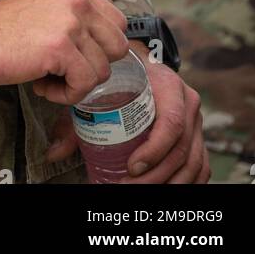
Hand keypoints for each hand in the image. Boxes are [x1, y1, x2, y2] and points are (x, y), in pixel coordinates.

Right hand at [0, 0, 128, 100]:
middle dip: (94, 66)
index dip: (100, 48)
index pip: (117, 23)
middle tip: (64, 69)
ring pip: (102, 71)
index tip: (76, 57)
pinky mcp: (60, 48)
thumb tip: (99, 45)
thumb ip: (73, 17)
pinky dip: (65, 95)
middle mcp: (78, 1)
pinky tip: (41, 86)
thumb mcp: (45, 6)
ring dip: (75, 84)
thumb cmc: (2, 27)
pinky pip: (85, 85)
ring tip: (46, 78)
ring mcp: (70, 23)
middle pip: (118, 47)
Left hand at [44, 45, 210, 183]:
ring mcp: (196, 121)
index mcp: (168, 84)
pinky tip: (165, 189)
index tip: (131, 168)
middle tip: (128, 186)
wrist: (142, 62)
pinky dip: (186, 183)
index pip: (170, 123)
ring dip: (169, 183)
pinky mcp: (199, 136)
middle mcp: (188, 102)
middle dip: (156, 175)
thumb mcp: (98, 90)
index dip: (153, 151)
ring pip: (193, 161)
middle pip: (181, 148)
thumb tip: (54, 152)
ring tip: (140, 191)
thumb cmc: (120, 77)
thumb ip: (75, 119)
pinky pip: (201, 166)